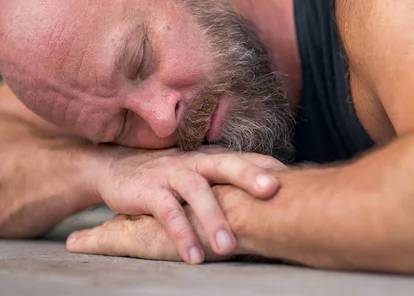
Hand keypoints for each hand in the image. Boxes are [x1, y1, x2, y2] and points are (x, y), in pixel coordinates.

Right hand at [90, 148, 285, 263]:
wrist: (117, 166)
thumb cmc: (171, 173)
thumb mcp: (200, 171)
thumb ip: (228, 179)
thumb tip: (272, 191)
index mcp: (213, 158)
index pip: (245, 158)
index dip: (268, 166)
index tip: (295, 179)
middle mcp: (196, 162)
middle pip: (227, 164)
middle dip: (249, 176)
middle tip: (273, 191)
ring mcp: (173, 174)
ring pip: (197, 192)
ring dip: (213, 219)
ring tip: (228, 247)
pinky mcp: (150, 191)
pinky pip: (168, 214)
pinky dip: (181, 235)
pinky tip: (193, 257)